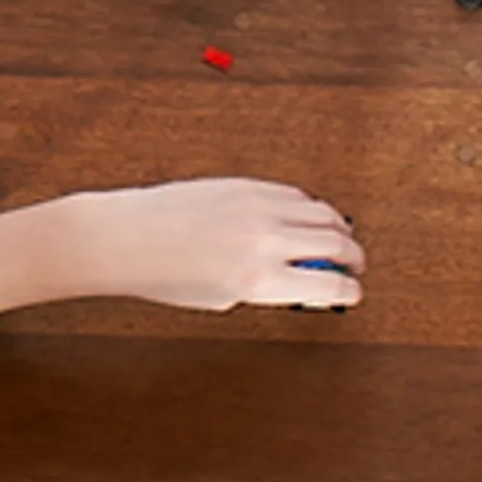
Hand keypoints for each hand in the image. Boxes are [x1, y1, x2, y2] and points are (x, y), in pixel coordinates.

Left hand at [70, 180, 365, 311]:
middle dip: (353, 257)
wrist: (126, 238)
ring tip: (337, 240)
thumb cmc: (164, 275)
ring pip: (324, 212)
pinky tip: (304, 220)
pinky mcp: (248, 185)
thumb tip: (304, 282)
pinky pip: (295, 194)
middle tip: (354, 265)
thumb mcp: (222, 297)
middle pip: (337, 243)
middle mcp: (265, 240)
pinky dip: (308, 208)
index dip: (348, 292)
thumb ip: (269, 288)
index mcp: (259, 278)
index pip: (330, 285)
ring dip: (338, 228)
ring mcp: (259, 207)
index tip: (351, 293)